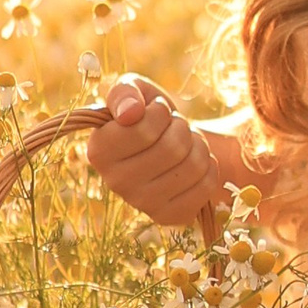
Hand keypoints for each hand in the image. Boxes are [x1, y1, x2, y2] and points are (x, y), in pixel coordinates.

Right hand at [86, 74, 217, 227]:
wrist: (173, 141)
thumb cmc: (149, 113)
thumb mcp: (134, 91)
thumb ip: (124, 92)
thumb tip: (130, 112)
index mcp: (99, 151)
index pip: (143, 129)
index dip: (160, 112)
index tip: (156, 111)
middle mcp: (115, 183)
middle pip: (172, 148)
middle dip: (182, 128)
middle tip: (175, 127)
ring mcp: (143, 204)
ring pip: (193, 166)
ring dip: (198, 145)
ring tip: (186, 143)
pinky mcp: (169, 216)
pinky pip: (207, 185)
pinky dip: (209, 166)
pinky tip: (194, 164)